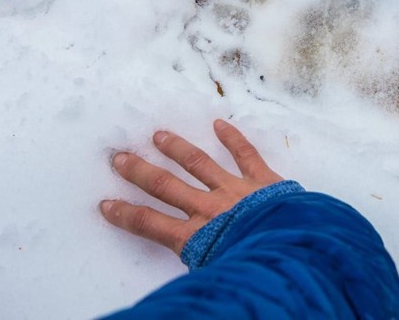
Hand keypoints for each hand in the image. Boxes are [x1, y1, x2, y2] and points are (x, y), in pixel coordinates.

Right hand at [100, 119, 282, 254]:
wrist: (292, 253)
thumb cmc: (254, 270)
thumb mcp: (214, 274)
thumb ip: (197, 261)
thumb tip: (183, 264)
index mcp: (195, 237)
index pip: (150, 224)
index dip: (124, 214)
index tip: (105, 203)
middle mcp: (210, 209)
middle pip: (166, 186)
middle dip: (140, 172)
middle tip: (120, 158)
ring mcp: (236, 190)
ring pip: (200, 164)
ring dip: (177, 148)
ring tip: (159, 135)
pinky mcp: (264, 181)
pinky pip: (246, 155)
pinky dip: (233, 138)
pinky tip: (220, 124)